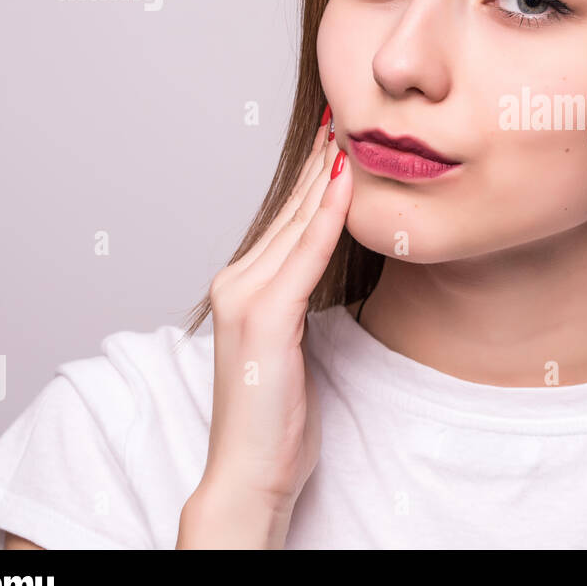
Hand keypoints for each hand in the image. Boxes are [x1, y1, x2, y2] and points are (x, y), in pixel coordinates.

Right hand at [179, 110, 350, 547]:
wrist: (251, 470)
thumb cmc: (277, 415)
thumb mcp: (293, 343)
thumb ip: (301, 299)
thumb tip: (328, 268)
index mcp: (242, 287)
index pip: (286, 220)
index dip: (314, 177)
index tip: (339, 138)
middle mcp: (235, 282)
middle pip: (290, 211)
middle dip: (320, 162)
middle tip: (347, 115)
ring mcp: (245, 297)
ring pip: (297, 223)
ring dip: (326, 175)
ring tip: (350, 133)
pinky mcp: (265, 316)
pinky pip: (305, 255)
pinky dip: (327, 216)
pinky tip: (346, 184)